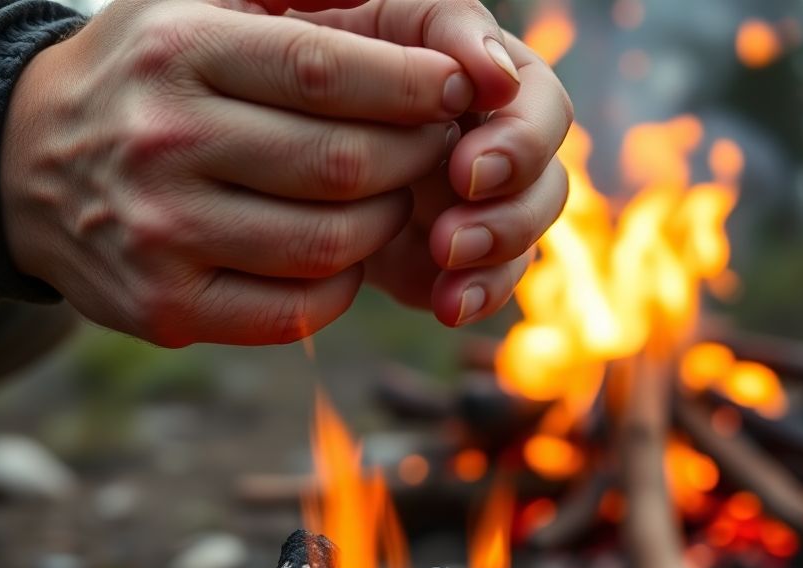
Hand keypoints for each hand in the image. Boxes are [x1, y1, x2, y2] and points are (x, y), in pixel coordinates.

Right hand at [1, 0, 478, 345]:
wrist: (21, 165)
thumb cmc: (140, 76)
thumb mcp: (190, 1)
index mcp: (178, 53)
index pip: (325, 71)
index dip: (411, 84)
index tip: (455, 88)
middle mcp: (163, 144)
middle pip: (340, 163)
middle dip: (414, 156)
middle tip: (435, 146)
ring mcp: (160, 236)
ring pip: (327, 244)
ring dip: (385, 222)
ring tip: (390, 196)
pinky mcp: (163, 308)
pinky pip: (294, 312)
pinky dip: (341, 286)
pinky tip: (342, 253)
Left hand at [293, 1, 572, 325]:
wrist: (256, 156)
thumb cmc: (296, 65)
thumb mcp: (341, 28)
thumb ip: (425, 27)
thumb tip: (489, 68)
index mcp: (472, 67)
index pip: (528, 88)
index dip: (515, 118)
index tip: (468, 135)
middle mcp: (489, 129)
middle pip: (546, 154)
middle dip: (515, 174)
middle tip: (465, 184)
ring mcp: (479, 197)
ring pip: (532, 217)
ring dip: (502, 235)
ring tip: (448, 249)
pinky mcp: (457, 255)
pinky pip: (494, 278)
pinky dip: (479, 292)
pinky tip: (449, 306)